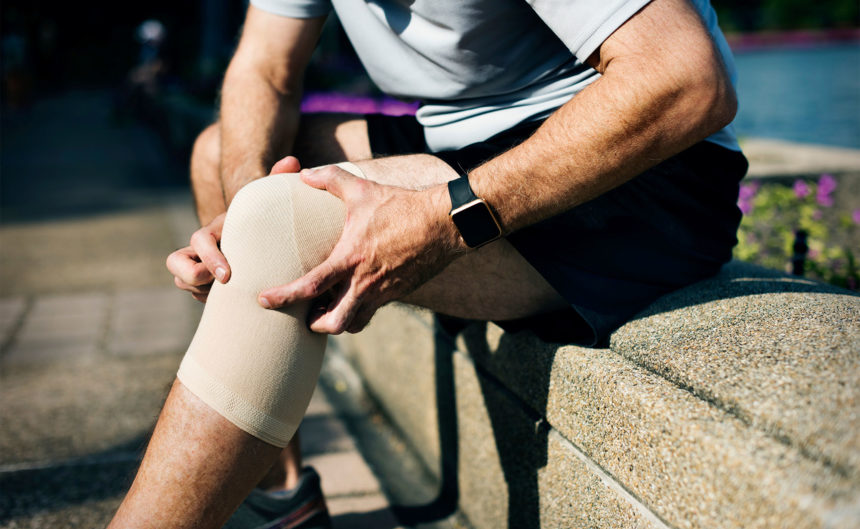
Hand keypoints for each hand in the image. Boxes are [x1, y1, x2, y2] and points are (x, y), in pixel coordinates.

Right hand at [168, 156, 303, 301]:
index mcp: (217, 229)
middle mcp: (202, 247)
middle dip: (194, 277)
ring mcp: (200, 265)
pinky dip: (210, 300)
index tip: (228, 275)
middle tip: (223, 286)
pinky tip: (236, 301)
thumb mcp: (271, 203)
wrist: (263, 239)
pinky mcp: (204, 283)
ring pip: (183, 281)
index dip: (209, 258)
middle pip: (175, 263)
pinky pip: (196, 295)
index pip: (198, 240)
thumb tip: (292, 161)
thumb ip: (278, 181)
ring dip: (202, 290)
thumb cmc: (268, 220)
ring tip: (231, 294)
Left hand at [258, 164, 460, 333]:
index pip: (310, 287)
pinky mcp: (397, 293)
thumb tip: (304, 173)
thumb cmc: (401, 205)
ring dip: (337, 322)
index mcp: (350, 258)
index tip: (263, 300)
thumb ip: (330, 178)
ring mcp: (383, 292)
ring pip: (354, 324)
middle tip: (304, 314)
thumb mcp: (362, 189)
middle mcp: (365, 282)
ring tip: (327, 309)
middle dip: (314, 324)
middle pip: (333, 322)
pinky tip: (353, 298)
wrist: (443, 224)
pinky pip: (372, 312)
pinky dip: (358, 312)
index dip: (283, 297)